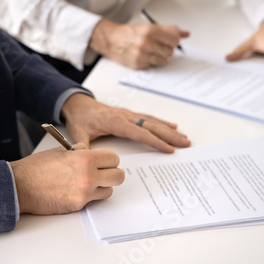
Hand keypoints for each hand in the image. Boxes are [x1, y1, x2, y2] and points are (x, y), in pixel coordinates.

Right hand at [10, 144, 123, 214]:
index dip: (109, 159)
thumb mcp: (60, 151)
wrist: (19, 186)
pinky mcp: (78, 205)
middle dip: (112, 173)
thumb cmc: (37, 167)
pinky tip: (78, 190)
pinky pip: (93, 200)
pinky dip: (90, 196)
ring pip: (109, 190)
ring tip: (89, 182)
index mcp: (85, 159)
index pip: (114, 159)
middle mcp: (88, 176)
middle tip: (103, 172)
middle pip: (118, 176)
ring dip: (102, 186)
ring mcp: (84, 193)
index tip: (105, 161)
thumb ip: (80, 151)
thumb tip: (90, 152)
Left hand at [62, 94, 190, 152]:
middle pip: (152, 127)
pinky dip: (162, 122)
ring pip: (153, 122)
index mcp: (116, 122)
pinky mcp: (130, 115)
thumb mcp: (78, 133)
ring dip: (169, 130)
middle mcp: (126, 116)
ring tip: (184, 137)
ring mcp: (129, 114)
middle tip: (185, 143)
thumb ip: (83, 146)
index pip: (139, 133)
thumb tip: (86, 159)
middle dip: (170, 136)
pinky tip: (172, 126)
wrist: (78, 104)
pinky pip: (149, 118)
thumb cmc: (80, 119)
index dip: (155, 141)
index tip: (169, 149)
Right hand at [89, 19, 189, 68]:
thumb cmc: (130, 33)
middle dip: (167, 49)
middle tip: (159, 46)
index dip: (175, 41)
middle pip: (170, 51)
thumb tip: (185, 33)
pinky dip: (151, 63)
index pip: (174, 39)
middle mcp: (145, 43)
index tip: (171, 41)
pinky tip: (145, 57)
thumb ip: (169, 30)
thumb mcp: (149, 27)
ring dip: (161, 57)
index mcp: (149, 30)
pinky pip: (153, 66)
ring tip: (152, 51)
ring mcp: (141, 55)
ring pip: (163, 60)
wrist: (111, 40)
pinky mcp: (137, 65)